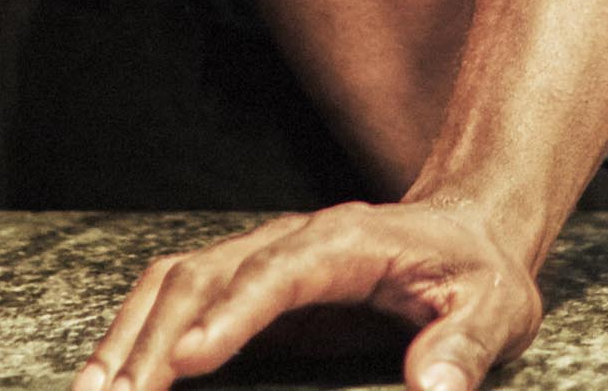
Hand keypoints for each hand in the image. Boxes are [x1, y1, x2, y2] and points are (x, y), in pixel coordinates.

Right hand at [79, 200, 543, 390]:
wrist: (467, 233)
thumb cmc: (476, 275)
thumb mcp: (495, 311)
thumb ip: (463, 346)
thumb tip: (433, 388)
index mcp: (345, 242)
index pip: (275, 274)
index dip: (228, 316)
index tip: (187, 363)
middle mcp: (289, 241)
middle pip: (203, 277)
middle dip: (154, 340)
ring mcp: (261, 259)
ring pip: (175, 284)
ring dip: (130, 336)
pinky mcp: (249, 285)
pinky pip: (179, 300)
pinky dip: (138, 332)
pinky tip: (112, 375)